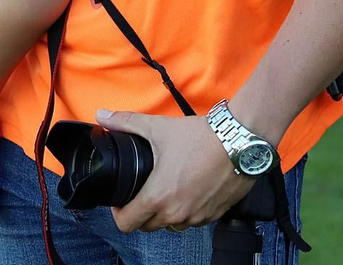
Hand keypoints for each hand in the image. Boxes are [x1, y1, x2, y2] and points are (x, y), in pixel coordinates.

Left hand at [98, 110, 254, 233]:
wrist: (240, 141)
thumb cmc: (200, 137)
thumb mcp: (158, 127)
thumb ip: (126, 122)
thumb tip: (102, 115)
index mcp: (158, 197)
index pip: (126, 223)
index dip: (118, 212)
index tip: (121, 200)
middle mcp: (177, 213)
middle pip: (147, 226)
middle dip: (141, 212)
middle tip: (142, 192)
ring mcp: (197, 217)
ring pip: (172, 225)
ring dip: (165, 214)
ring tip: (166, 190)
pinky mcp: (215, 214)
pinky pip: (194, 221)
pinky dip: (187, 211)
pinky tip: (189, 190)